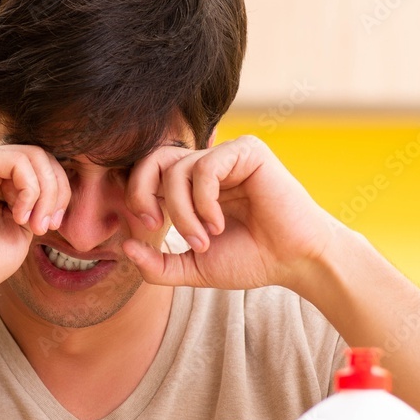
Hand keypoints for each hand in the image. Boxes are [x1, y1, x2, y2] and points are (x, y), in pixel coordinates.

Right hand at [0, 146, 69, 304]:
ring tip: (33, 224)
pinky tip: (19, 215)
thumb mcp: (23, 228)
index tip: (52, 226)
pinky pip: (18, 161)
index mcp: (0, 182)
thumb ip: (40, 202)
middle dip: (57, 192)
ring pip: (34, 155)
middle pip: (42, 157)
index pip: (44, 167)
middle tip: (46, 226)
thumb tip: (61, 181)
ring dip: (46, 193)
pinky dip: (30, 189)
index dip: (60, 193)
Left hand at [122, 135, 339, 289]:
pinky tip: (219, 223)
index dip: (137, 195)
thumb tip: (125, 247)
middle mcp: (208, 166)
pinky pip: (205, 166)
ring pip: (179, 169)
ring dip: (183, 212)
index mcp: (192, 186)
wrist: (294, 261)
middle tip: (156, 225)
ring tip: (204, 239)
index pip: (147, 172)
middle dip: (142, 192)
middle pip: (153, 158)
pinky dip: (204, 201)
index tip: (151, 228)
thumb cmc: (250, 261)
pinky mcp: (248, 151)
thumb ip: (158, 265)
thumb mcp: (194, 268)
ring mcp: (227, 156)